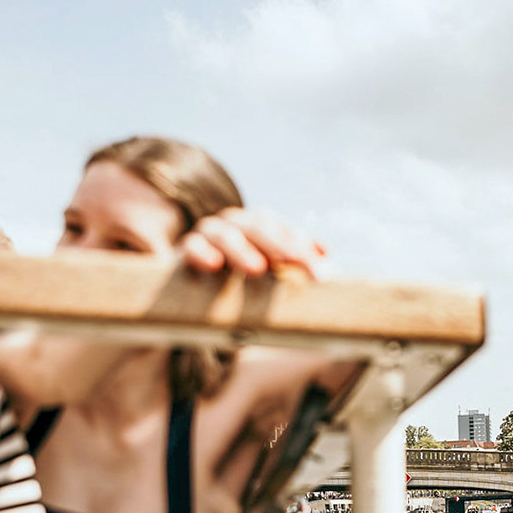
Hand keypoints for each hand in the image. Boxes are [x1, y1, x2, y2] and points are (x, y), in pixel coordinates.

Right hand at [179, 207, 324, 277]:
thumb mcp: (270, 270)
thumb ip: (294, 261)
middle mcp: (235, 224)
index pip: (283, 229)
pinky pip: (192, 247)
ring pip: (226, 235)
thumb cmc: (241, 278)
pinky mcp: (185, 251)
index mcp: (259, 226)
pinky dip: (202, 252)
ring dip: (243, 250)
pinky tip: (213, 264)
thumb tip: (327, 256)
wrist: (194, 288)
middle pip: (259, 227)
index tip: (321, 268)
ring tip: (258, 268)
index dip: (303, 244)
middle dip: (281, 245)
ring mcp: (209, 234)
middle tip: (298, 264)